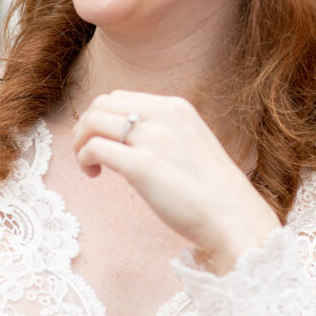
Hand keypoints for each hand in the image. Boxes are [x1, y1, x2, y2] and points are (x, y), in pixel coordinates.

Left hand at [72, 90, 278, 269]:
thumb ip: (162, 133)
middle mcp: (164, 114)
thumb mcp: (190, 143)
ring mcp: (154, 138)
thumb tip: (126, 138)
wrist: (234, 218)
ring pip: (93, 121)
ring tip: (88, 164)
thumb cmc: (212, 191)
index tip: (103, 141)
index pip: (121, 97)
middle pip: (102, 104)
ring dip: (80, 141)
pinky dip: (84, 158)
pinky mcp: (143, 165)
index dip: (102, 117)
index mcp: (176, 107)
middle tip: (87, 152)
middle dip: (86, 126)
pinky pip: (95, 148)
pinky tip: (93, 175)